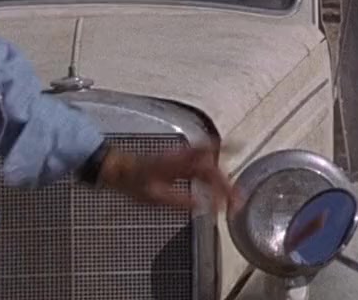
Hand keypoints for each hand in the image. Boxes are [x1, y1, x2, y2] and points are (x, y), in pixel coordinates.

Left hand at [98, 143, 238, 211]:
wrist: (121, 168)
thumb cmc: (135, 182)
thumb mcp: (154, 197)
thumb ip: (179, 200)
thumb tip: (202, 205)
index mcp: (179, 165)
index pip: (208, 174)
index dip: (222, 187)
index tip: (230, 202)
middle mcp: (183, 155)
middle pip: (214, 164)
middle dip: (228, 182)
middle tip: (237, 198)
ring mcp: (183, 153)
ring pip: (211, 156)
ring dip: (225, 169)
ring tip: (235, 185)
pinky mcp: (181, 155)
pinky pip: (204, 153)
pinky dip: (217, 159)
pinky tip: (221, 166)